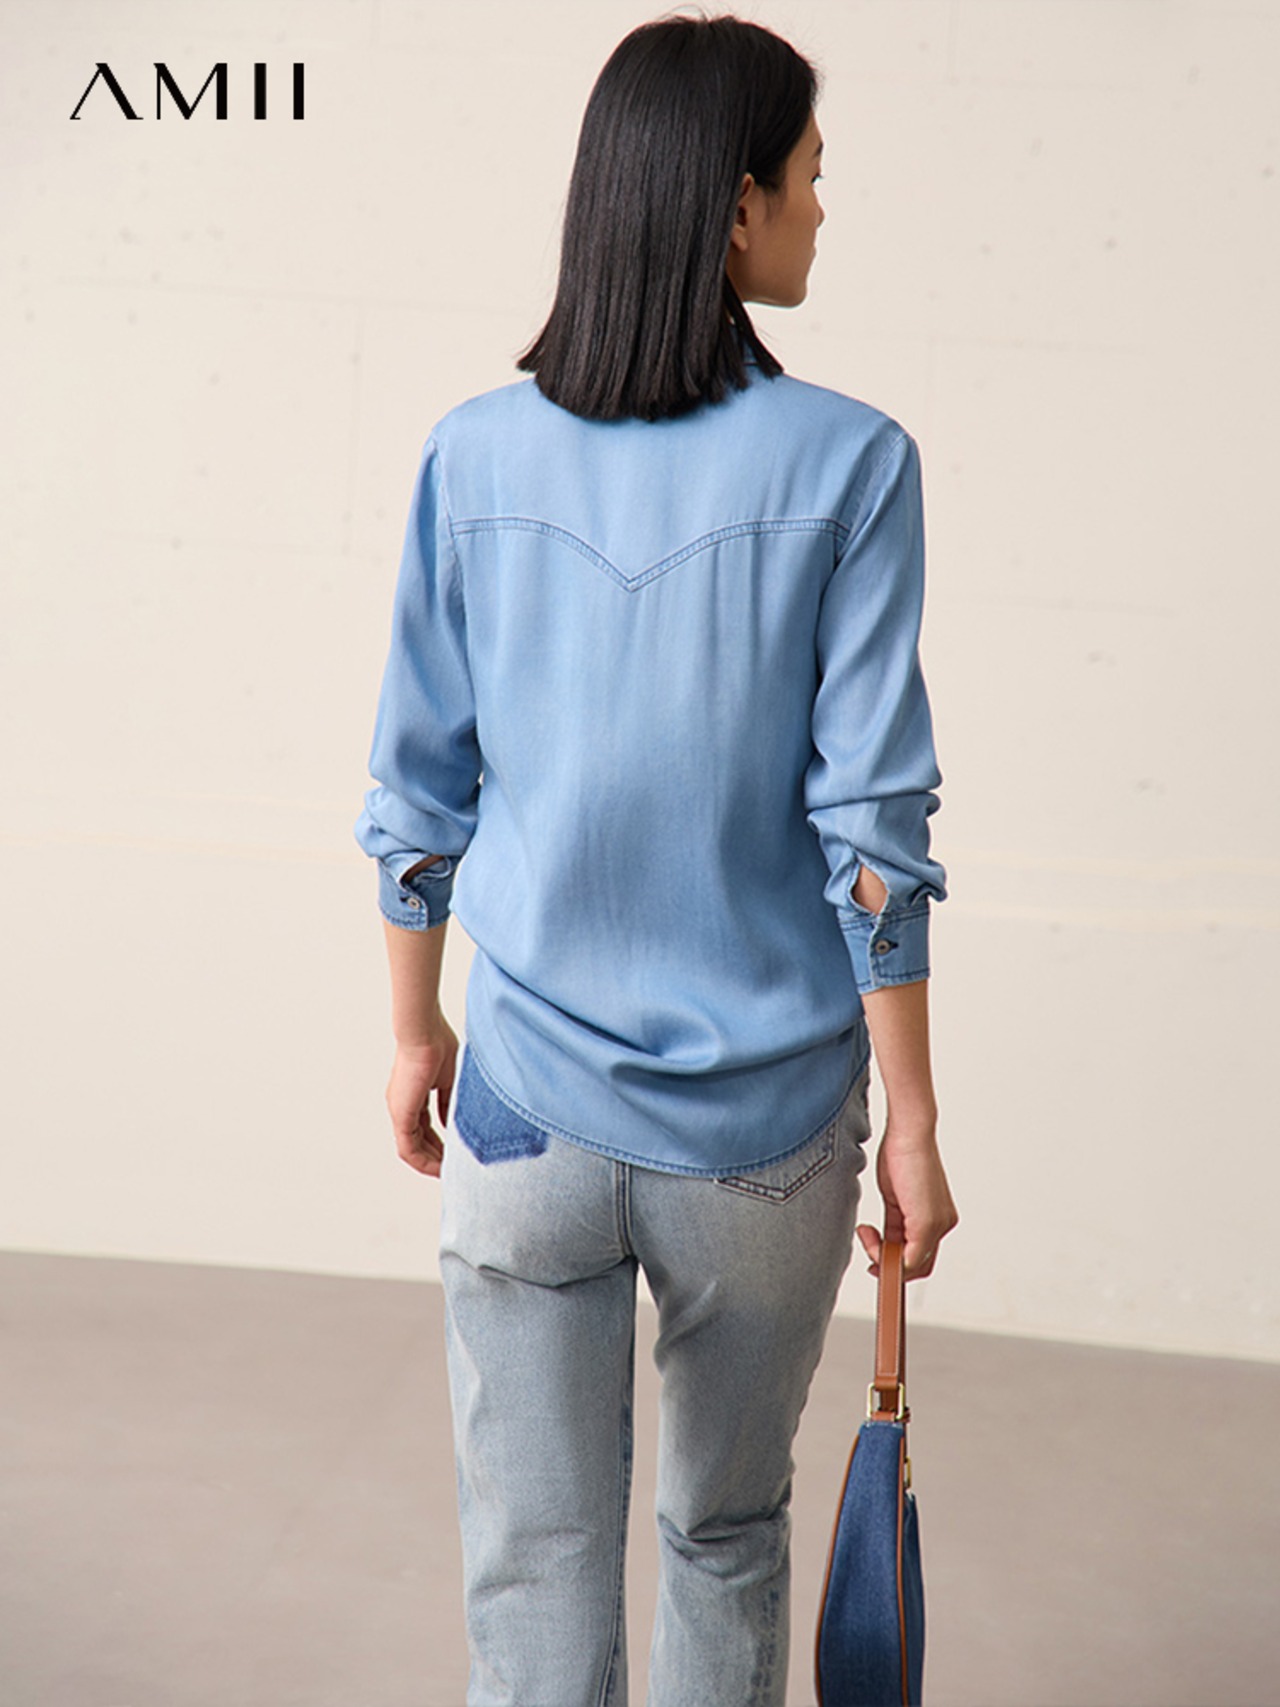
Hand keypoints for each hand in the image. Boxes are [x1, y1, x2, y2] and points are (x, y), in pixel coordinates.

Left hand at [385, 1011, 458, 1176]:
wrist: (425, 1032)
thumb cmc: (438, 1044)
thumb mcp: (449, 1079)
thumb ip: (449, 1102)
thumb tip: (452, 1122)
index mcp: (412, 1094)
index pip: (424, 1126)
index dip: (439, 1142)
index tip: (454, 1151)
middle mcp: (402, 1105)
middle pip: (417, 1141)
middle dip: (435, 1156)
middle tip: (452, 1168)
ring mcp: (399, 1110)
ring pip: (412, 1149)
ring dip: (430, 1162)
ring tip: (447, 1172)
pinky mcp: (401, 1114)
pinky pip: (408, 1148)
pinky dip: (423, 1160)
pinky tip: (439, 1167)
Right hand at [856, 1120, 958, 1281]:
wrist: (909, 1133)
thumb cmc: (901, 1154)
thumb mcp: (895, 1197)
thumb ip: (895, 1223)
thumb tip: (885, 1244)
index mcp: (938, 1216)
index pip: (920, 1252)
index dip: (895, 1260)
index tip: (874, 1256)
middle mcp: (944, 1223)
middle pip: (920, 1265)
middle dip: (890, 1265)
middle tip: (869, 1259)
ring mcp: (938, 1225)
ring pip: (914, 1265)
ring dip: (883, 1258)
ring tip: (865, 1236)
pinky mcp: (927, 1224)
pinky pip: (910, 1259)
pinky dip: (885, 1255)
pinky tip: (868, 1236)